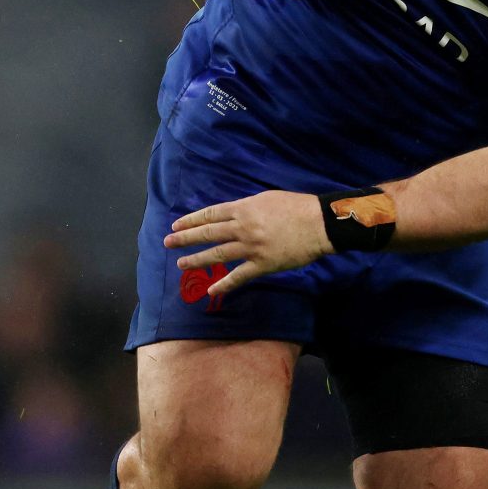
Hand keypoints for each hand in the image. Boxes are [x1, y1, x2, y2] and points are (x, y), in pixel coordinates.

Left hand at [164, 189, 329, 296]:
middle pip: (208, 233)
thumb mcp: (267, 199)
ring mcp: (251, 247)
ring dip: (197, 260)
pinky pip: (239, 276)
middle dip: (185, 238)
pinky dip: (224, 284)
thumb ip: (248, 206)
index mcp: (244, 208)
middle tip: (168, 242)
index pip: (211, 214)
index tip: (177, 224)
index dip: (192, 220)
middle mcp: (242, 227)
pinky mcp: (262, 264)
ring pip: (218, 254)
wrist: (319, 224)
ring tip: (181, 264)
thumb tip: (234, 213)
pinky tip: (211, 290)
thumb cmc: (296, 207)